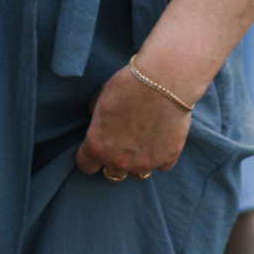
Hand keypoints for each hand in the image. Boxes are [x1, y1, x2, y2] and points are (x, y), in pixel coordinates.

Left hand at [74, 64, 192, 179]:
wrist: (163, 80)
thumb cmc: (128, 84)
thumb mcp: (101, 97)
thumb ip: (97, 117)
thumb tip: (100, 123)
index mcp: (97, 146)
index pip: (86, 166)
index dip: (90, 157)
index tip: (98, 148)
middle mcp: (118, 160)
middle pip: (111, 173)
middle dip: (115, 160)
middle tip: (123, 142)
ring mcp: (144, 163)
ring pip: (137, 174)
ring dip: (137, 162)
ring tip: (143, 142)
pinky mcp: (168, 159)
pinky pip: (161, 165)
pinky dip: (160, 155)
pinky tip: (162, 137)